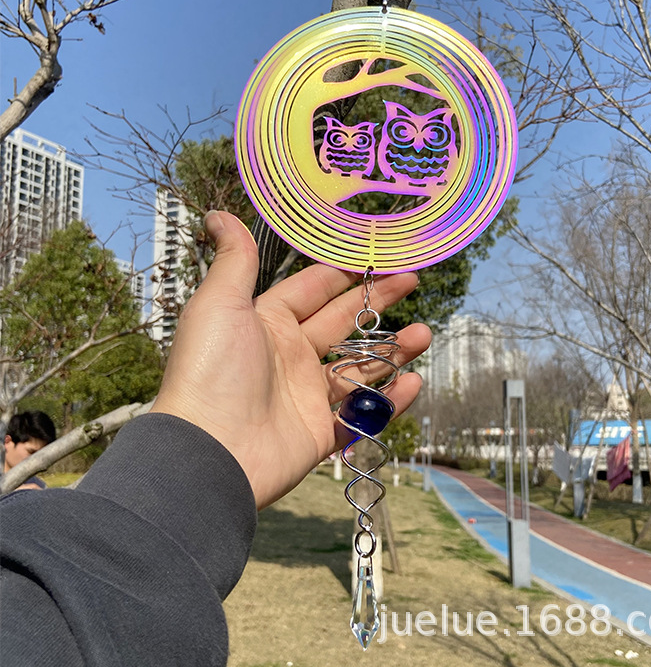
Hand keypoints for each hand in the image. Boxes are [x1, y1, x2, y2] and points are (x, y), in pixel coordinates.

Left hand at [151, 211, 430, 509]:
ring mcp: (306, 396)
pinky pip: (363, 413)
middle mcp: (289, 356)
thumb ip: (235, 260)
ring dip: (393, 351)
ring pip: (360, 368)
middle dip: (378, 301)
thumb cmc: (211, 370)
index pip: (313, 289)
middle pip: (343, 322)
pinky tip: (413, 383)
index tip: (377, 255)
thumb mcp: (220, 304)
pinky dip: (390, 401)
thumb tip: (220, 215)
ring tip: (424, 334)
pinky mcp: (320, 433)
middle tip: (412, 280)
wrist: (209, 451)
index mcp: (268, 322)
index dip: (344, 272)